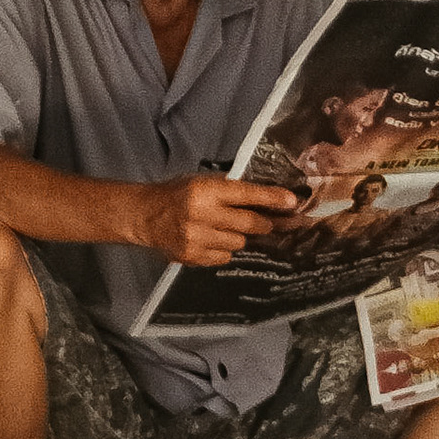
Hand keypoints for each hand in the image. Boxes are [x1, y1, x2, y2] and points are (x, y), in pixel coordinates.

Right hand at [135, 174, 300, 265]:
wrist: (144, 216)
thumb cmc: (178, 194)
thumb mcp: (203, 182)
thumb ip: (232, 190)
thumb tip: (273, 199)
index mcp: (206, 191)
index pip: (248, 195)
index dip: (273, 199)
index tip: (293, 202)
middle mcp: (202, 214)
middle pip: (250, 224)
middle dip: (264, 223)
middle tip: (269, 222)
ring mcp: (197, 238)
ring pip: (239, 243)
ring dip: (238, 236)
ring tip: (222, 228)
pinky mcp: (192, 257)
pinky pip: (225, 257)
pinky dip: (224, 249)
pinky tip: (210, 240)